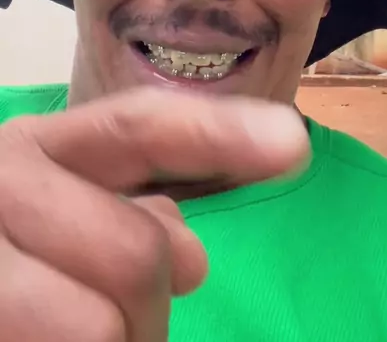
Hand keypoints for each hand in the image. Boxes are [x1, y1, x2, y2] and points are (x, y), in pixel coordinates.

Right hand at [0, 87, 308, 340]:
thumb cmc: (8, 257)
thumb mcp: (57, 217)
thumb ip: (125, 213)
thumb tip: (188, 253)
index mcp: (34, 148)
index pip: (139, 129)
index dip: (218, 134)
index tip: (294, 144)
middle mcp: (1, 185)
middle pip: (141, 252)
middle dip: (148, 307)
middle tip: (119, 327)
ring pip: (102, 326)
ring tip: (69, 339)